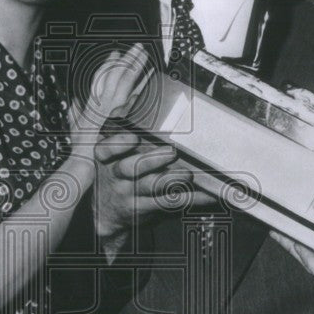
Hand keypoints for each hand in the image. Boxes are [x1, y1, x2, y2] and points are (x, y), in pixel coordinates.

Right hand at [68, 43, 149, 159]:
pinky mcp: (119, 116)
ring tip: (143, 53)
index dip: (106, 66)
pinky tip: (148, 75)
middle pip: (113, 77)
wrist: (81, 166)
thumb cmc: (79, 153)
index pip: (99, 81)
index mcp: (90, 107)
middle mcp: (98, 105)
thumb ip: (74, 116)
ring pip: (122, 82)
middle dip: (125, 60)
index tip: (115, 54)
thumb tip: (73, 102)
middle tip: (137, 47)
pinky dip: (138, 84)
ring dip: (133, 66)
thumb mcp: (75, 132)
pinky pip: (129, 96)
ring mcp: (108, 109)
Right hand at [93, 124, 212, 242]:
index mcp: (107, 158)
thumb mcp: (109, 152)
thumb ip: (121, 125)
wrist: (105, 213)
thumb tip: (135, 99)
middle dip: (150, 160)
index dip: (119, 143)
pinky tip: (207, 194)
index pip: (106, 150)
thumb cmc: (113, 174)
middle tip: (171, 152)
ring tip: (187, 174)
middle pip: (130, 168)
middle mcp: (118, 176)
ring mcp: (132, 193)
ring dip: (171, 179)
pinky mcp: (147, 208)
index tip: (134, 136)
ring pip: (150, 186)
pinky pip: (170, 203)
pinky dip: (191, 198)